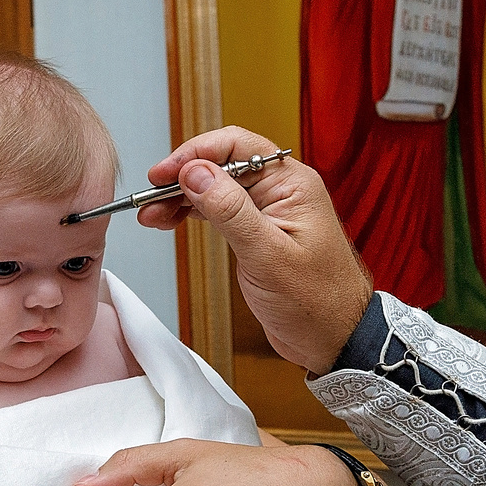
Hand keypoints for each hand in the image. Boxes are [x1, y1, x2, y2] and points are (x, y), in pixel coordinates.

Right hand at [134, 127, 371, 372]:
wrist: (334, 339)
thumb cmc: (317, 302)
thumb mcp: (268, 255)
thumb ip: (230, 211)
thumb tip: (196, 172)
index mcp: (291, 184)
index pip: (236, 146)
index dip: (195, 154)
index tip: (165, 173)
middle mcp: (280, 191)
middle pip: (221, 164)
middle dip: (182, 177)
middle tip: (150, 197)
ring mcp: (268, 211)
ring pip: (215, 187)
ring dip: (181, 196)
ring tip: (152, 213)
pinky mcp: (257, 233)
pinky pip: (219, 210)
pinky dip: (192, 213)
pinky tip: (169, 220)